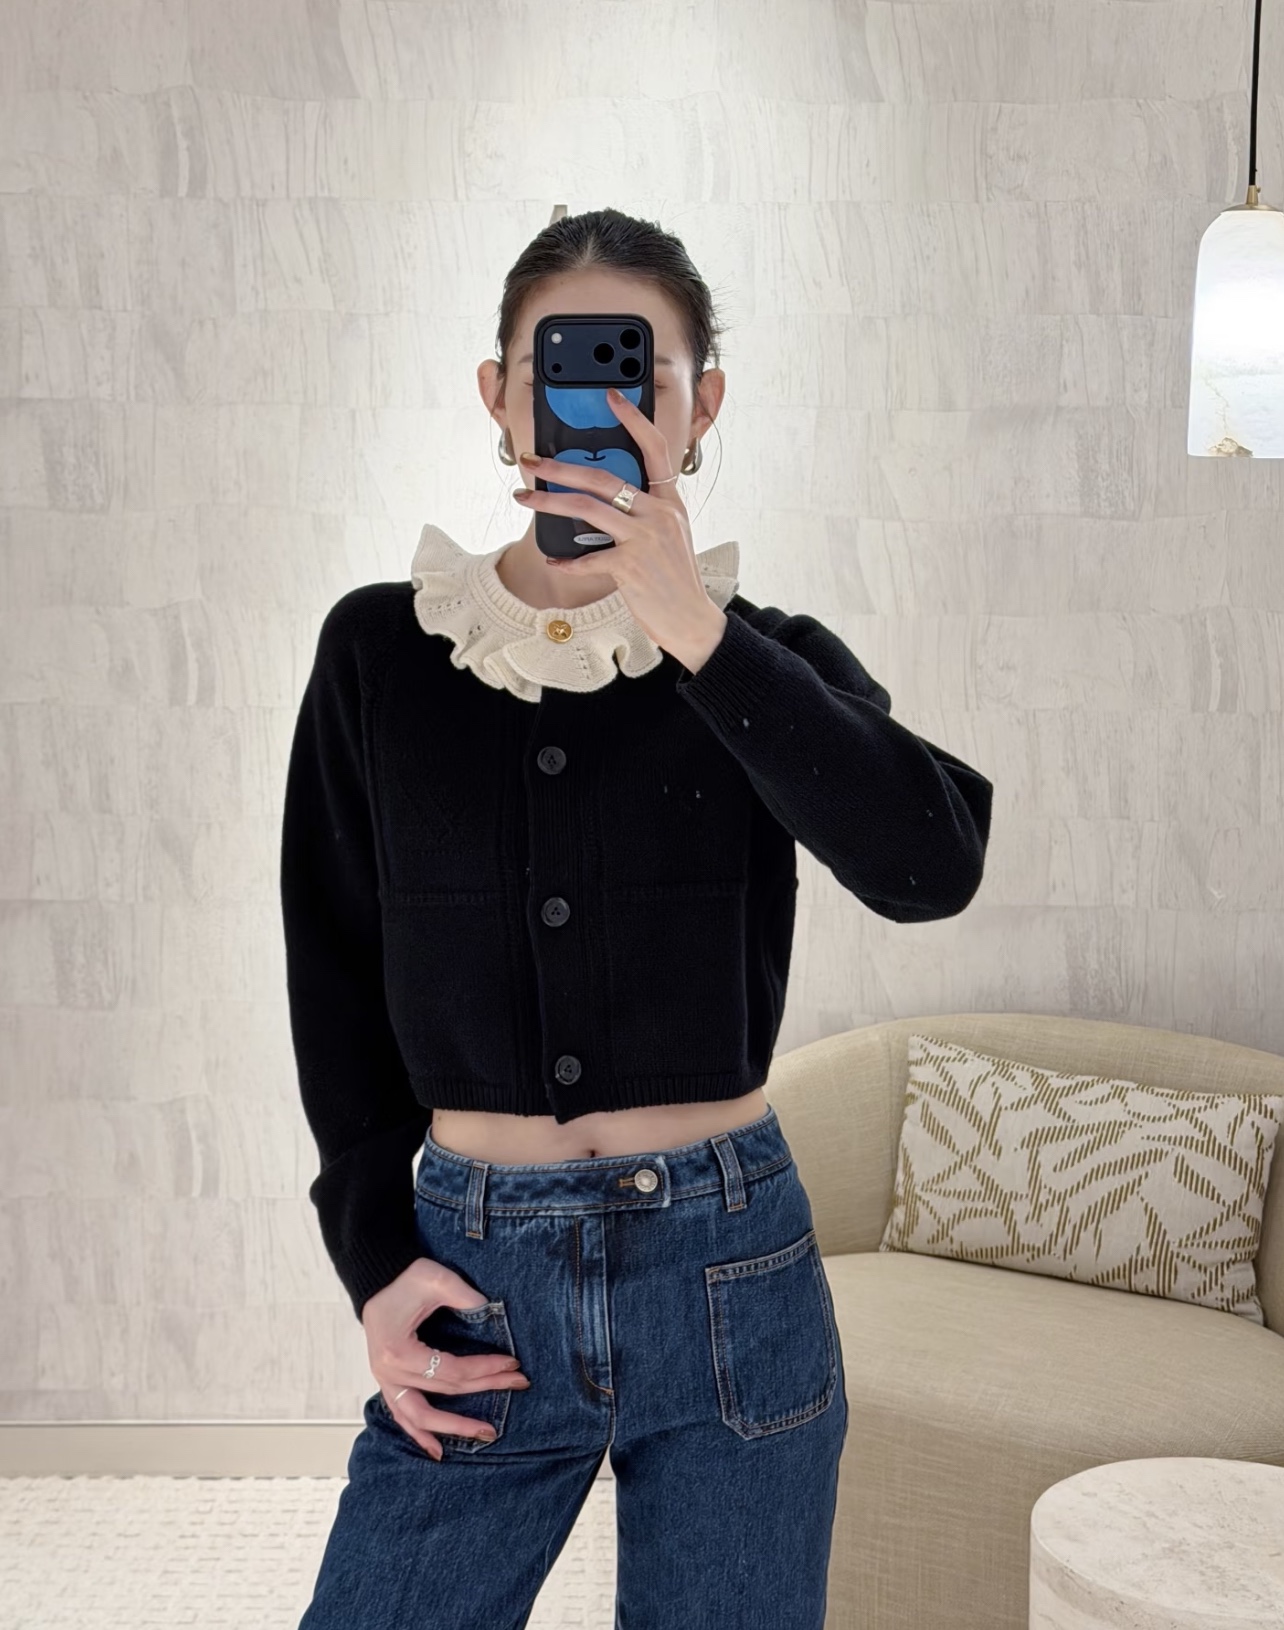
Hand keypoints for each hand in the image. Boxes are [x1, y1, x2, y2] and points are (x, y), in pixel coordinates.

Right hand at [361, 1257, 531, 1461]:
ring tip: (484, 1433)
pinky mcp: (388, 1380)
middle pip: (445, 1390)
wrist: (376, 1276)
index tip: (513, 1364)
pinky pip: (403, 1414)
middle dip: (485, 1388)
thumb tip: (494, 1314)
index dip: (485, 1369)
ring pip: (420, 1416)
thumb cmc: (404, 1276)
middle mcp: (389, 1372)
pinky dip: (419, 1433)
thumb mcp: (437, 1280)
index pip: (452, 1370)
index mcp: (399, 1351)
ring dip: (454, 1427)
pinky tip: (437, 1450)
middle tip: (519, 1384)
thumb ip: (466, 1298)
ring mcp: (385, 1379)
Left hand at [511, 386, 727, 672]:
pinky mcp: (630, 567)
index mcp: (669, 502)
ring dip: (549, 502)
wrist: (691, 620)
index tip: (611, 396)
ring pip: (587, 508)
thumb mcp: (669, 537)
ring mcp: (645, 539)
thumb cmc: (674, 580)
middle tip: (532, 460)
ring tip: (525, 497)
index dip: (633, 419)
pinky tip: (554, 561)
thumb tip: (602, 502)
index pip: (654, 448)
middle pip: (603, 477)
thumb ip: (643, 515)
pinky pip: (588, 558)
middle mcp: (658, 514)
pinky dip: (567, 561)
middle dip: (561, 466)